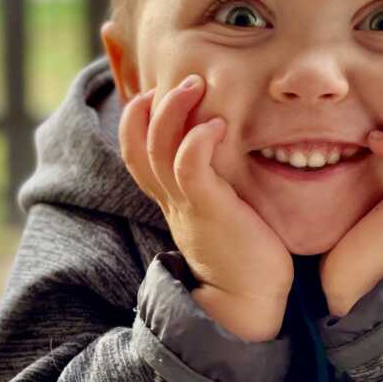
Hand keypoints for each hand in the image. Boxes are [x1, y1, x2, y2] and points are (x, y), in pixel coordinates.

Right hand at [119, 75, 293, 338]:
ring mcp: (186, 205)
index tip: (153, 90)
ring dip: (172, 111)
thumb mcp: (223, 211)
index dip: (135, 118)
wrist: (248, 304)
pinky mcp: (209, 211)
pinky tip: (216, 123)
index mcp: (171, 198)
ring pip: (158, 149)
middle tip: (182, 77)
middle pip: (136, 144)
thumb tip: (231, 155)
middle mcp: (171, 199)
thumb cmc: (245, 256)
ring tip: (195, 83)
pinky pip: (189, 168)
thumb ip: (218, 185)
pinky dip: (197, 140)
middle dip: (148, 105)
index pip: (135, 151)